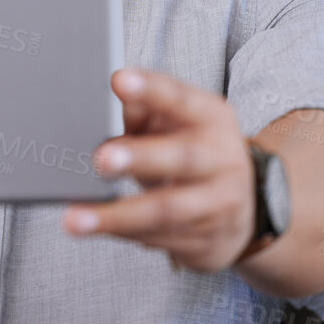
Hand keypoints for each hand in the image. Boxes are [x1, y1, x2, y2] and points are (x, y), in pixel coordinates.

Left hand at [62, 68, 255, 271]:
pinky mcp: (209, 243)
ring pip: (167, 211)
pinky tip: (98, 228)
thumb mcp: (180, 124)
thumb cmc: (196, 153)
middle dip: (140, 158)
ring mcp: (221, 205)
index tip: (118, 80)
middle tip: (101, 158)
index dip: (152, 90)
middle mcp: (224, 160)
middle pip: (183, 158)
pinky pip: (160, 238)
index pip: (184, 100)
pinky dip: (125, 233)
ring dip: (119, 216)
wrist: (247, 207)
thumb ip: (143, 111)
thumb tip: (102, 105)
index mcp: (215, 120)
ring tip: (75, 219)